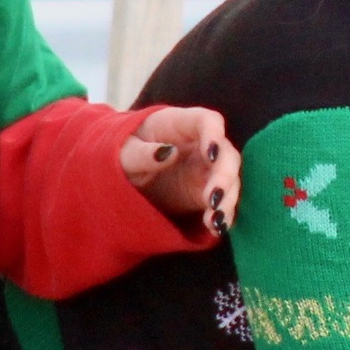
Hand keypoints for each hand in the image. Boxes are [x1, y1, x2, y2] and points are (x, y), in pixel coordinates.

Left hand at [123, 106, 239, 234]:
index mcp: (179, 124)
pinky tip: (214, 228)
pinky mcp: (205, 193)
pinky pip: (222, 203)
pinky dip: (222, 216)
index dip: (214, 134)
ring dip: (228, 200)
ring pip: (230, 181)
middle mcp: (200, 145)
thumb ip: (141, 153)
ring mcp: (206, 170)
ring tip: (215, 220)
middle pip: (227, 154)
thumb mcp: (121, 155)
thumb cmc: (119, 156)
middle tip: (214, 198)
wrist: (121, 177)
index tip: (211, 155)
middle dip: (225, 176)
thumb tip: (166, 153)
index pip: (207, 121)